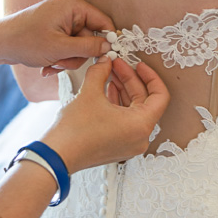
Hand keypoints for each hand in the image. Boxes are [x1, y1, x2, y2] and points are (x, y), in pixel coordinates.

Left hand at [3, 0, 113, 74]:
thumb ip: (88, 47)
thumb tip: (109, 47)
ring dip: (67, 59)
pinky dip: (60, 56)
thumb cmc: (25, 41)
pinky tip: (48, 65)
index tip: (105, 58)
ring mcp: (62, 17)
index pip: (104, 22)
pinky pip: (68, 45)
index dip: (106, 41)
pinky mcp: (56, 27)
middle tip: (61, 63)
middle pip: (90, 37)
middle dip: (77, 55)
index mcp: (73, 4)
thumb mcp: (60, 48)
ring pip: (79, 45)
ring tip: (52, 64)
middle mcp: (70, 7)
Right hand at [42, 58, 168, 173]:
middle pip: (144, 102)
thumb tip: (105, 61)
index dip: (150, 76)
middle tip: (116, 65)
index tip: (138, 65)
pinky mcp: (118, 147)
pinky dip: (118, 106)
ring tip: (109, 75)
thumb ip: (100, 72)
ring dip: (123, 92)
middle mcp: (140, 138)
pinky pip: (125, 122)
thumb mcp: (89, 94)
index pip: (160, 96)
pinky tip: (105, 92)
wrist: (57, 155)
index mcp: (141, 125)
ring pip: (134, 112)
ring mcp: (129, 144)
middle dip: (130, 81)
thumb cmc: (74, 131)